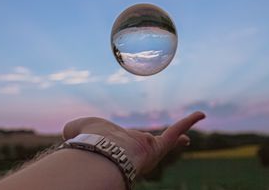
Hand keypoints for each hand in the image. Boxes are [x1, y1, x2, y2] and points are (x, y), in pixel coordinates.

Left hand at [63, 112, 204, 175]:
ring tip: (188, 136)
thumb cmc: (89, 143)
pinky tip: (200, 114)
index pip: (127, 146)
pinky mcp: (158, 145)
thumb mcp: (79, 129)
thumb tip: (68, 131)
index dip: (130, 145)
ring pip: (166, 141)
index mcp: (120, 148)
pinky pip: (175, 132)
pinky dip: (188, 122)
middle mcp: (136, 152)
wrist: (101, 153)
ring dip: (178, 136)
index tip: (133, 146)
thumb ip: (74, 128)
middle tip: (168, 144)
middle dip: (158, 146)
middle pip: (149, 147)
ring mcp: (148, 149)